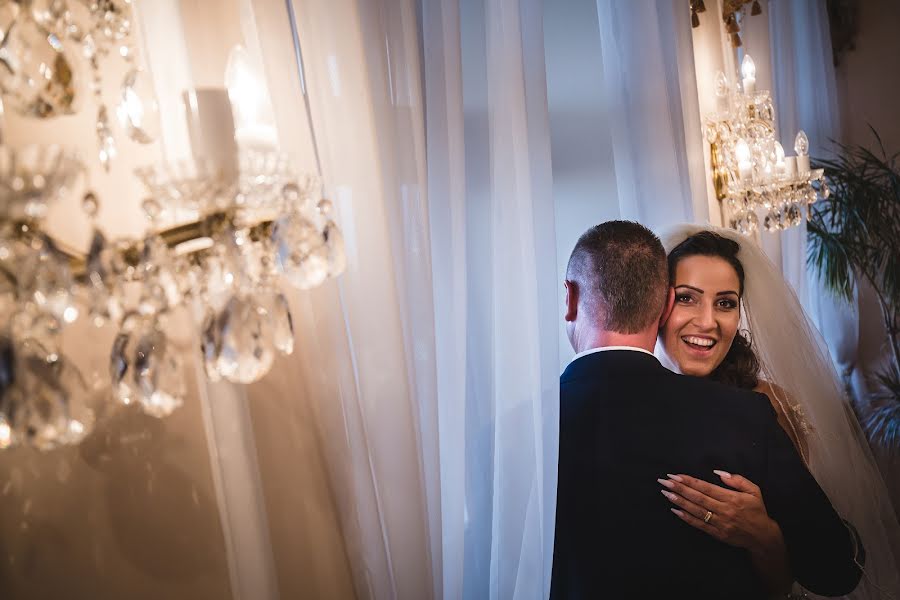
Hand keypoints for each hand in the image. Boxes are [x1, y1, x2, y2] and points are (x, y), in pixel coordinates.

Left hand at [659, 471, 782, 553]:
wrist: (763, 537)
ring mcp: (720, 523)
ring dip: (679, 501)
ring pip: (696, 511)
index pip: (706, 487)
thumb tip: (718, 472)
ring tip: (666, 493)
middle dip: (679, 488)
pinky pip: (699, 525)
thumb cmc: (757, 511)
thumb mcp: (754, 491)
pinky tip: (675, 510)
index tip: (675, 475)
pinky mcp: (717, 534)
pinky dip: (686, 518)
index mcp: (732, 498)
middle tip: (664, 481)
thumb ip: (737, 479)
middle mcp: (724, 510)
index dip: (689, 481)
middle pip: (698, 498)